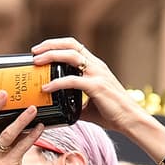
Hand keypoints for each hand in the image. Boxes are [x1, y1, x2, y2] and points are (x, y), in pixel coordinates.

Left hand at [31, 37, 146, 133]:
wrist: (130, 120)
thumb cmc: (111, 113)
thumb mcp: (87, 105)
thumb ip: (73, 101)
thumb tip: (56, 108)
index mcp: (94, 66)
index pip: (74, 46)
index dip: (56, 44)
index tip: (39, 50)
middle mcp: (96, 66)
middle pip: (71, 46)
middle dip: (50, 46)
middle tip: (33, 53)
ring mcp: (97, 75)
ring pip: (72, 57)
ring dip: (51, 57)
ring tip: (36, 63)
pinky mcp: (97, 87)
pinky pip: (73, 81)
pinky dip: (57, 83)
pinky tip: (46, 88)